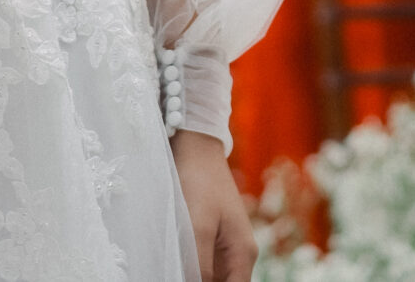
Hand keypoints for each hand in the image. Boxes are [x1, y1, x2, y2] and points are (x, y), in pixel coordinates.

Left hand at [172, 129, 256, 281]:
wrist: (195, 146)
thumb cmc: (199, 183)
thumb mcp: (197, 228)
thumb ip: (198, 267)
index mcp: (243, 254)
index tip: (184, 279)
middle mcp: (238, 254)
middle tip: (174, 270)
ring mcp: (225, 246)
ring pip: (210, 277)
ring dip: (191, 274)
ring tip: (170, 264)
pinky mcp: (210, 237)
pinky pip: (201, 264)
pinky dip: (187, 268)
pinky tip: (170, 262)